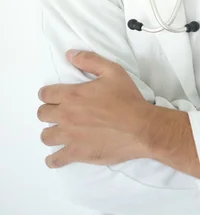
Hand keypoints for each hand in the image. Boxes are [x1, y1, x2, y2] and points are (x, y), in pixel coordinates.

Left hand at [37, 50, 152, 168]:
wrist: (141, 127)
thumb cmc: (128, 99)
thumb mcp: (113, 71)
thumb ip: (90, 60)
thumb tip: (70, 54)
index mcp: (73, 95)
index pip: (46, 94)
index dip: (48, 94)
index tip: (54, 96)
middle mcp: (66, 115)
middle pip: (43, 114)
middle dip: (49, 111)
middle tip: (60, 112)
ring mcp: (70, 137)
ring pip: (46, 136)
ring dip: (51, 132)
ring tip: (61, 131)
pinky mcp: (77, 153)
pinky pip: (55, 159)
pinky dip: (53, 158)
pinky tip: (57, 156)